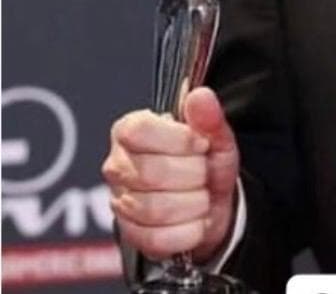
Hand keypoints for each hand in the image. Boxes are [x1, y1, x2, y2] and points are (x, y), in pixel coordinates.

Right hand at [102, 88, 239, 262]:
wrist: (213, 202)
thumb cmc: (207, 162)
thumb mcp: (216, 136)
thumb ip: (209, 118)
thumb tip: (201, 96)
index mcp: (131, 131)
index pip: (137, 132)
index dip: (178, 139)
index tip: (201, 144)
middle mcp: (118, 166)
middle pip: (151, 173)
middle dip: (194, 174)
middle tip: (205, 172)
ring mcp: (120, 202)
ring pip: (155, 209)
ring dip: (194, 203)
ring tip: (202, 195)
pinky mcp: (130, 236)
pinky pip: (157, 239)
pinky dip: (188, 231)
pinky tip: (196, 219)